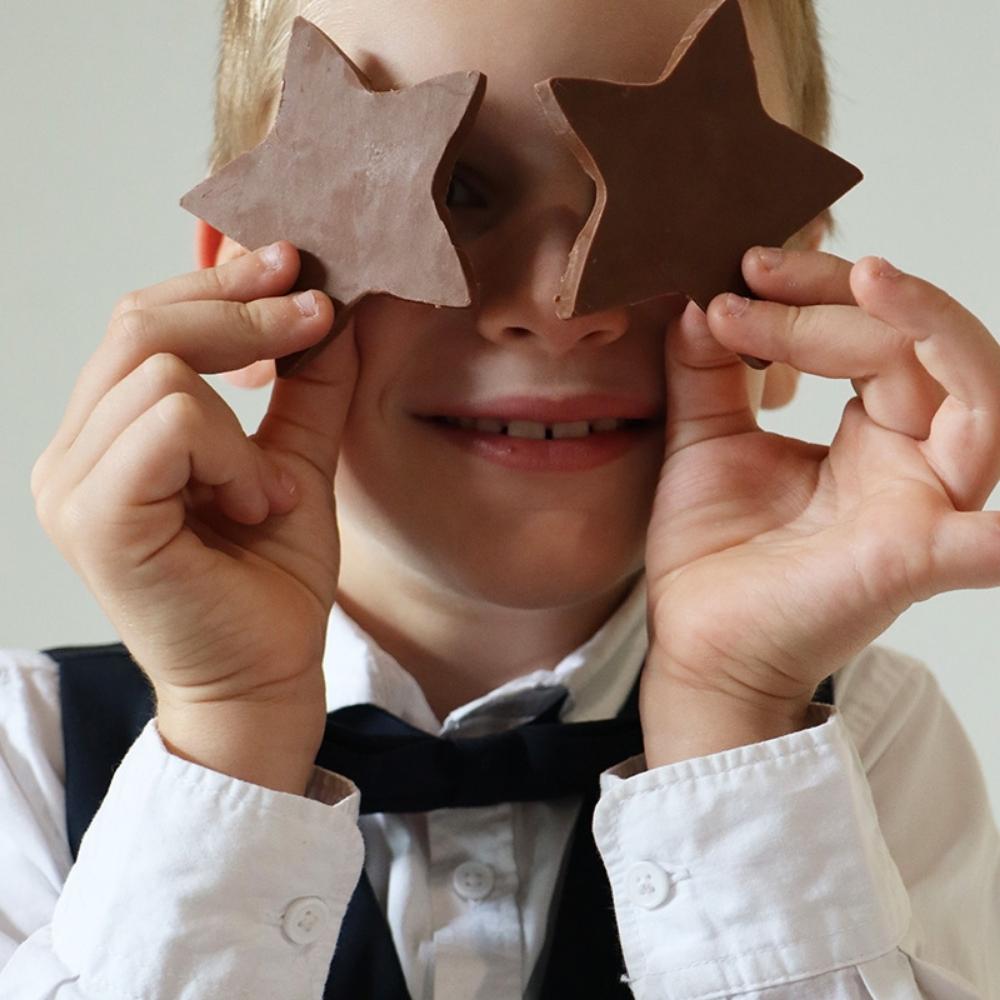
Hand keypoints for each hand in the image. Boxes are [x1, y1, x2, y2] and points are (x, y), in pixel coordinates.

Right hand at [31, 243, 357, 755]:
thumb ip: (307, 384)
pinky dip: (231, 454)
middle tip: (315, 318)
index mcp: (112, 434)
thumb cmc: (271, 579)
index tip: (297, 268)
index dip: (223, 287)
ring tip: (270, 490)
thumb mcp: (298, 458)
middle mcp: (75, 451)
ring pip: (158, 367)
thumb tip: (333, 303)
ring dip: (243, 421)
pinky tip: (255, 505)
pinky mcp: (93, 518)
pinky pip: (170, 424)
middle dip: (242, 312)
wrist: (265, 676)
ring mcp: (73, 484)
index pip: (145, 320)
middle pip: (140, 322)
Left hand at [641, 247, 999, 762]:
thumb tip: (701, 295)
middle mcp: (913, 464)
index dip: (816, 292)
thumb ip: (708, 371)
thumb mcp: (703, 440)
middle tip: (757, 273)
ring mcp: (921, 510)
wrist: (697, 642)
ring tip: (866, 278)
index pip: (876, 335)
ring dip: (928, 329)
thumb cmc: (712, 549)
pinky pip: (981, 543)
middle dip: (840, 300)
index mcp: (874, 434)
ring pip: (978, 402)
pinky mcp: (910, 561)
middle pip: (921, 350)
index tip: (742, 270)